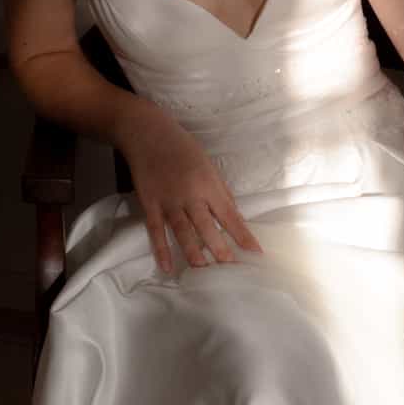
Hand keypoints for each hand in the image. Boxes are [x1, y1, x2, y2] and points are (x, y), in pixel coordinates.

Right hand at [118, 103, 263, 273]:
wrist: (147, 132)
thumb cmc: (183, 148)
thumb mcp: (208, 165)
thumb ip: (220, 193)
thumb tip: (234, 218)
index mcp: (209, 184)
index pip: (230, 215)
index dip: (243, 236)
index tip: (255, 253)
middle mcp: (191, 194)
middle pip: (207, 227)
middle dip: (220, 250)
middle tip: (231, 271)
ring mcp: (169, 200)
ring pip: (183, 232)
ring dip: (194, 254)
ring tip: (204, 272)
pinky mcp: (150, 203)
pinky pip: (156, 230)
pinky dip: (161, 249)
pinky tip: (167, 267)